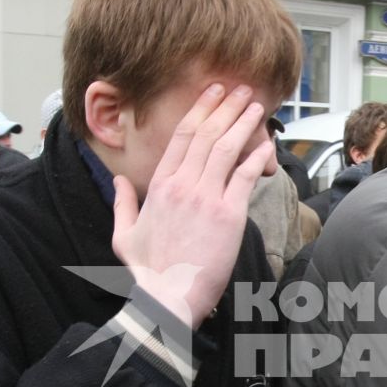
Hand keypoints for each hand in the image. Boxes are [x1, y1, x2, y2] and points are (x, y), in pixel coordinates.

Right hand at [110, 84, 273, 328]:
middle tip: (241, 88)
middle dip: (226, 107)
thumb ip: (122, 202)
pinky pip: (245, 176)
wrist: (167, 298)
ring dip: (243, 122)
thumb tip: (119, 181)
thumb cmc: (147, 272)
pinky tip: (266, 143)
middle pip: (207, 134)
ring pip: (227, 148)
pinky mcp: (229, 215)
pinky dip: (256, 156)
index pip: (182, 137)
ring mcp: (206, 198)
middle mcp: (183, 185)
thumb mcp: (123, 234)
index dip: (200, 110)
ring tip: (256, 105)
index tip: (213, 94)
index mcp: (159, 185)